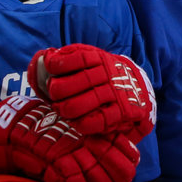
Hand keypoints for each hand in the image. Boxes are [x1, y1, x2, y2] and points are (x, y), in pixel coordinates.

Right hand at [0, 95, 139, 181]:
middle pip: (122, 173)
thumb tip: (106, 178)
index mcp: (99, 132)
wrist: (13, 129)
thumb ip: (91, 150)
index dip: (123, 174)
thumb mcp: (73, 138)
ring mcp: (77, 149)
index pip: (130, 157)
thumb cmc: (44, 137)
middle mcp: (92, 139)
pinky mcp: (59, 161)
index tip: (111, 181)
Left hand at [30, 44, 155, 140]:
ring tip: (61, 108)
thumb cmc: (102, 74)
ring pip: (78, 105)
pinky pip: (95, 122)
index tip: (50, 67)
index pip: (78, 58)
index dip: (59, 63)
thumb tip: (45, 58)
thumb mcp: (90, 60)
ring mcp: (114, 94)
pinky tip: (75, 121)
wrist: (137, 87)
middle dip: (56, 90)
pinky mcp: (121, 112)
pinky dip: (80, 123)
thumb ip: (68, 57)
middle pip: (74, 83)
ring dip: (64, 109)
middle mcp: (108, 75)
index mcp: (99, 58)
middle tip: (53, 93)